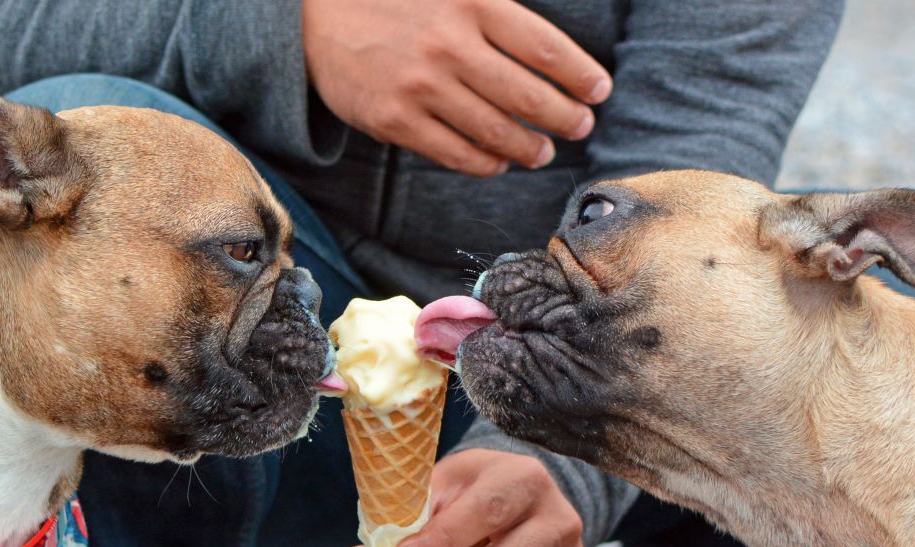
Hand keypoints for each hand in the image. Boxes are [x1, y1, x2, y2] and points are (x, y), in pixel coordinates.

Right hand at [301, 0, 611, 175]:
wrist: (316, 16)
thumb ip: (496, 10)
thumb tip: (547, 49)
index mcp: (472, 4)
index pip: (544, 47)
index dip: (580, 75)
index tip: (599, 91)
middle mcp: (450, 46)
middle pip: (527, 95)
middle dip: (564, 117)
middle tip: (580, 127)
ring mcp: (421, 87)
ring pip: (494, 132)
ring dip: (528, 147)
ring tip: (542, 152)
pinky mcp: (395, 121)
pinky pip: (455, 153)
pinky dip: (485, 163)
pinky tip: (498, 162)